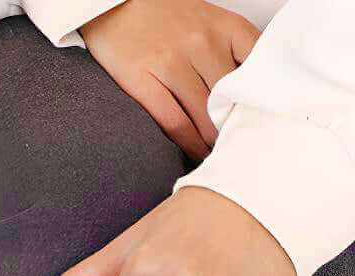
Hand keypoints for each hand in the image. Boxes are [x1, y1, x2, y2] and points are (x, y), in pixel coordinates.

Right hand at [82, 0, 259, 159]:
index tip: (264, 119)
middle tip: (242, 148)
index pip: (258, 68)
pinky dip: (188, 143)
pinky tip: (195, 153)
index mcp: (224, 27)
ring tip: (219, 155)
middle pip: (229, 98)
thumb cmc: (162, 16)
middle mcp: (202, 43)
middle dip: (237, 127)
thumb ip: (229, 47)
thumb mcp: (208, 20)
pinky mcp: (143, 81)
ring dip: (213, 141)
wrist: (115, 4)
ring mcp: (171, 63)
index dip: (262, 99)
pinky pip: (174, 122)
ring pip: (204, 115)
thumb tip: (246, 88)